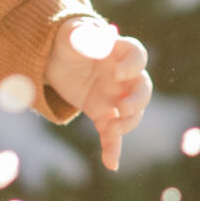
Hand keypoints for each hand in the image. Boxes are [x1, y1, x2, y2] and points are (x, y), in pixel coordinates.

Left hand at [47, 18, 150, 172]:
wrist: (56, 61)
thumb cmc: (68, 42)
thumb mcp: (71, 36)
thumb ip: (84, 37)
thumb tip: (98, 42)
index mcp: (119, 52)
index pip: (137, 55)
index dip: (134, 65)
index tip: (119, 73)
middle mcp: (124, 76)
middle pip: (143, 89)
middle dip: (137, 101)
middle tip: (122, 108)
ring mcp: (116, 96)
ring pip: (132, 114)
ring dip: (126, 124)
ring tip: (110, 131)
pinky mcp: (104, 114)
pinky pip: (113, 134)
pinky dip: (113, 149)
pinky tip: (111, 164)